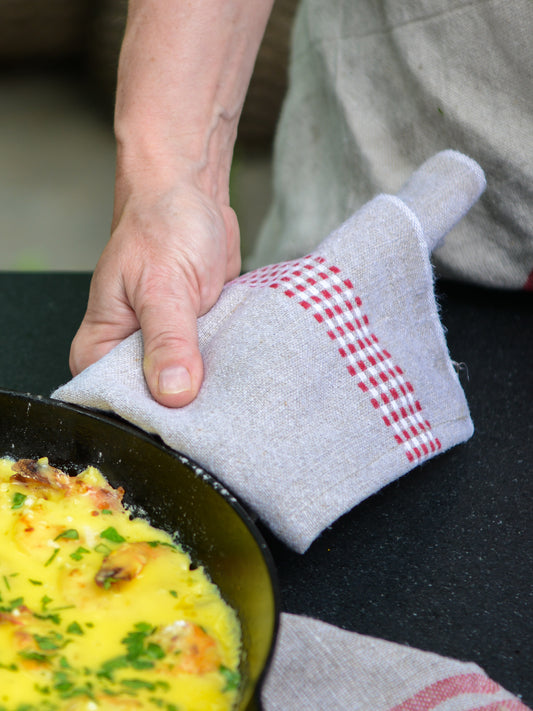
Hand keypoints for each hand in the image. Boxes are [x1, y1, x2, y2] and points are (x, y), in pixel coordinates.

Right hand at [69, 180, 239, 406]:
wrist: (194, 196)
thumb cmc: (161, 226)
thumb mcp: (161, 285)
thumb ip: (167, 340)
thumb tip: (173, 391)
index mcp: (102, 345)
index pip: (115, 401)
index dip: (148, 414)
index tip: (181, 417)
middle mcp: (132, 351)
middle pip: (155, 402)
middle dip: (186, 404)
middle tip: (214, 404)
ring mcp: (167, 347)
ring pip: (189, 386)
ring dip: (211, 385)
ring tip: (231, 384)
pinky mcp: (197, 339)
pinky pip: (212, 366)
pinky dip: (226, 366)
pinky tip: (240, 366)